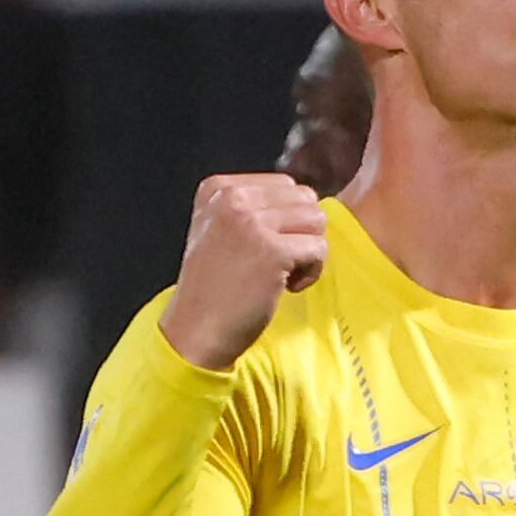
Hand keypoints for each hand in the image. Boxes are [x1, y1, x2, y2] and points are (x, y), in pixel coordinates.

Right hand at [162, 173, 328, 370]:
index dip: (287, 220)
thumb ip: (253, 208)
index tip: (265, 249)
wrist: (197, 330)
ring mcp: (252, 223)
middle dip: (301, 232)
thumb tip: (306, 202)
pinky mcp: (273, 251)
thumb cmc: (215, 289)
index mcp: (219, 188)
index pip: (284, 185)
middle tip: (279, 263)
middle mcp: (233, 198)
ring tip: (284, 274)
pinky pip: (319, 249)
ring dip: (308, 251)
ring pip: (316, 220)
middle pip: (305, 198)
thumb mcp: (219, 230)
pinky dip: (311, 272)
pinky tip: (288, 287)